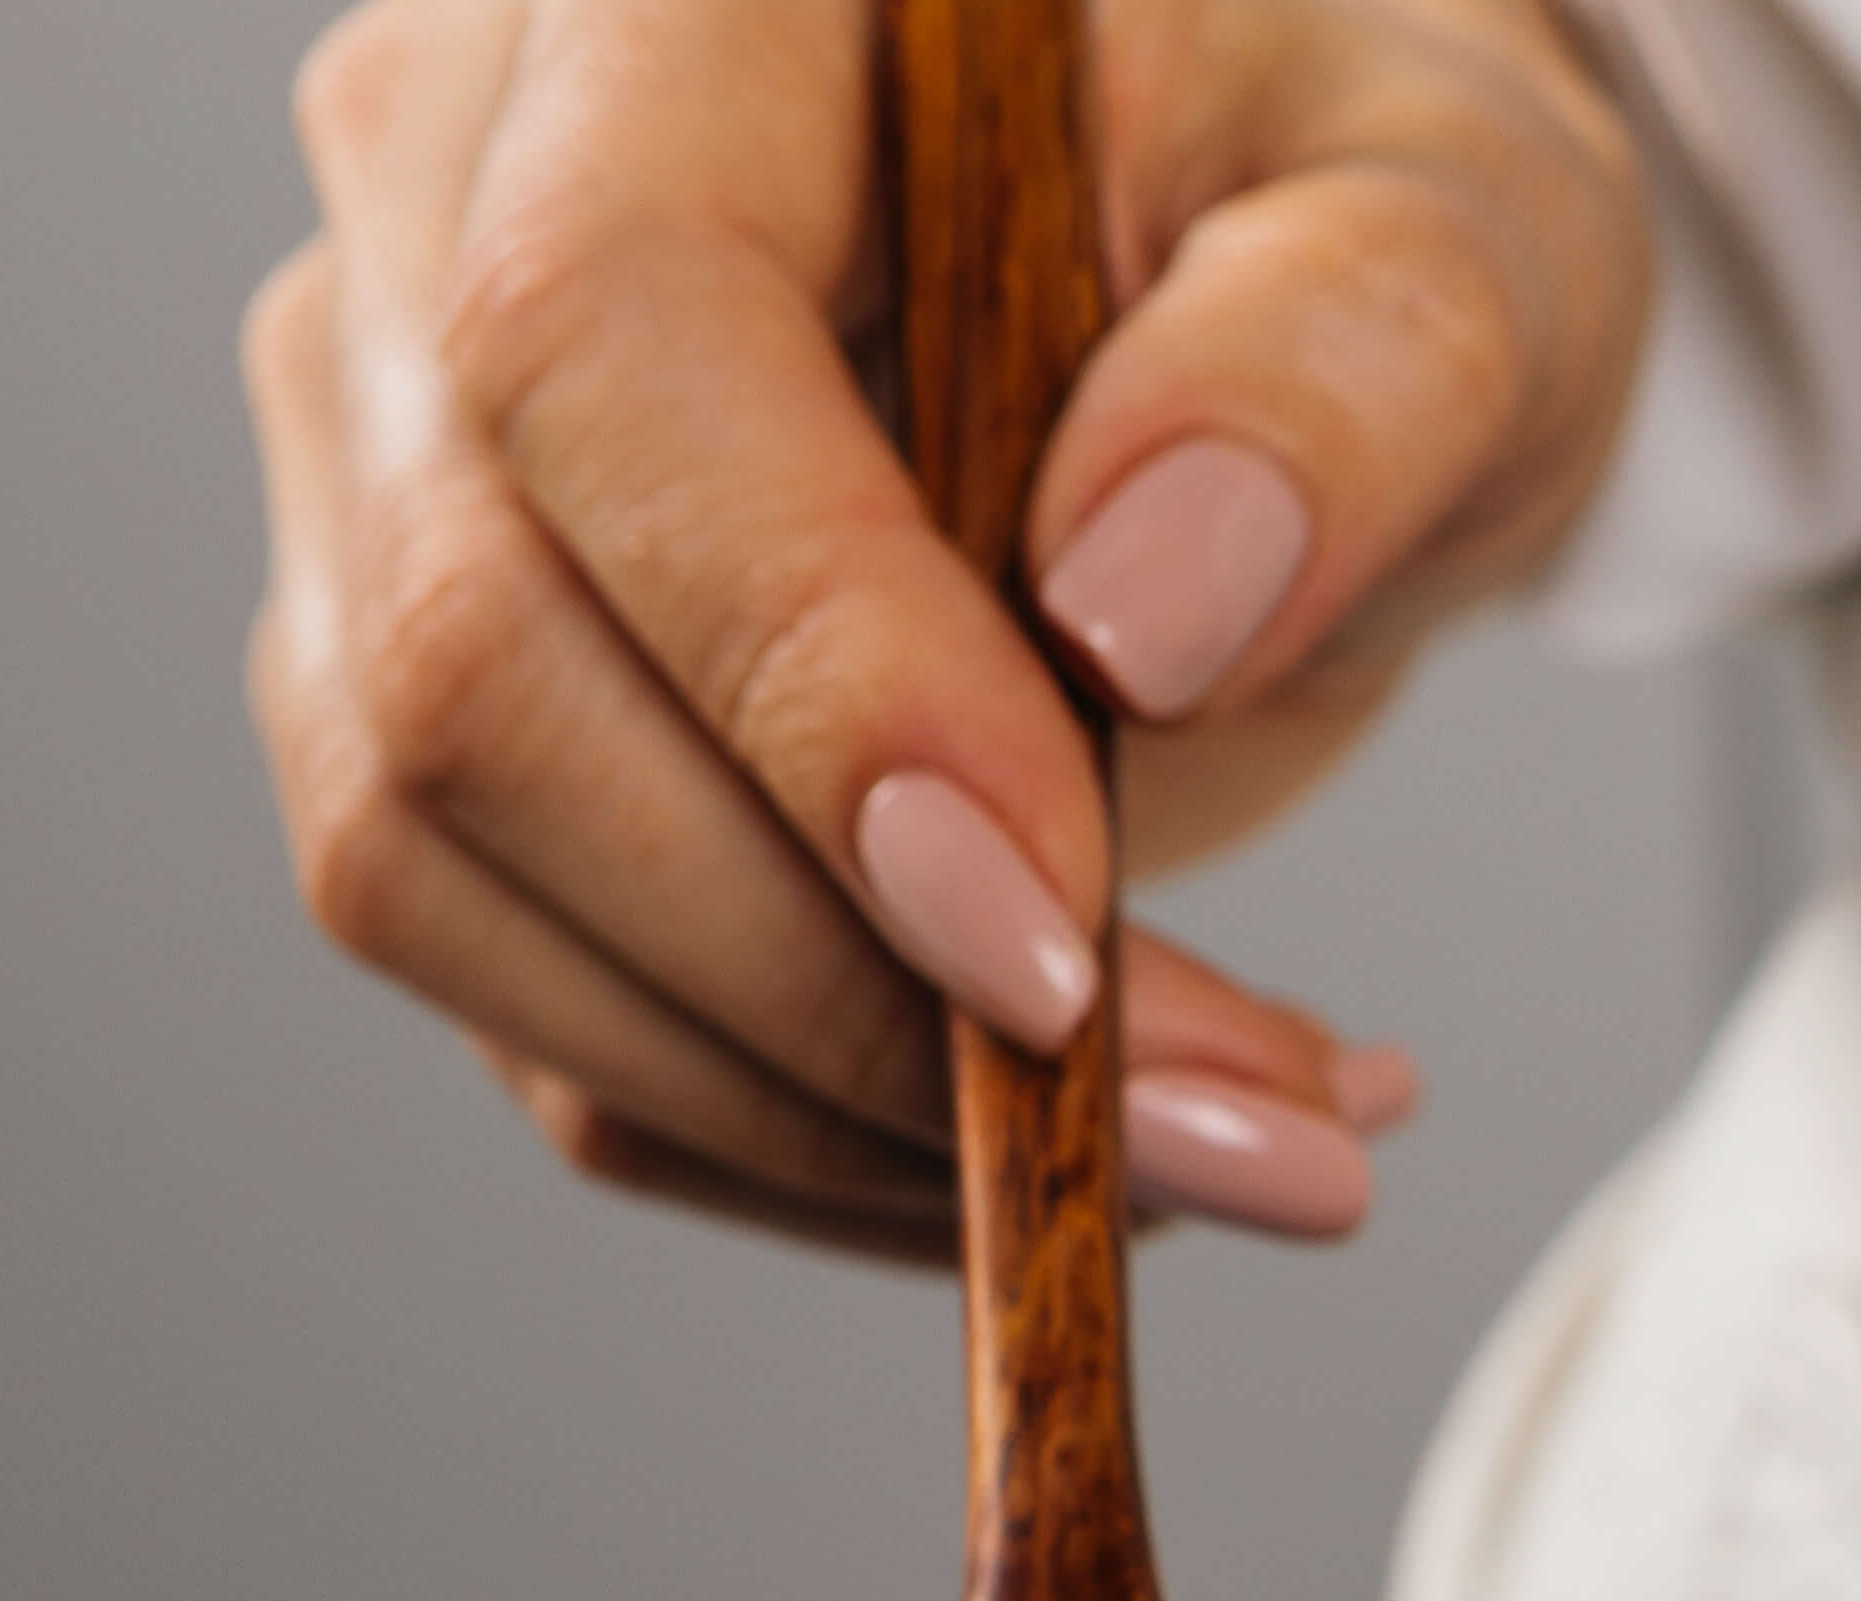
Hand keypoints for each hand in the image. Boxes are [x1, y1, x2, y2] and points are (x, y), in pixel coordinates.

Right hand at [246, 0, 1645, 1254]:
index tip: (1054, 951)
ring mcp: (390, 452)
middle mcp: (441, 190)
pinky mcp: (437, 698)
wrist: (1280, 274)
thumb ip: (1342, 367)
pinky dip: (812, 1139)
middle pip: (480, 657)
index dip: (802, 674)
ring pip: (450, 872)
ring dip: (835, 1109)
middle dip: (853, 987)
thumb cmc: (1356, 198)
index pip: (595, 338)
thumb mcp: (1469, 228)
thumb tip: (1142, 611)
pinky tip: (1083, 1139)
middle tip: (1247, 1140)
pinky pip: (544, 1001)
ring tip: (1227, 1149)